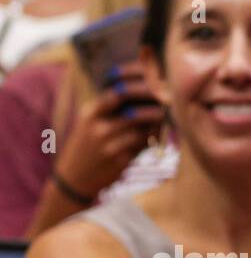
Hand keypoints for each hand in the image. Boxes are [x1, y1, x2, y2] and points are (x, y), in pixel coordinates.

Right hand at [55, 60, 165, 200]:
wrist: (76, 176)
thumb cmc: (88, 143)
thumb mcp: (89, 121)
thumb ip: (109, 107)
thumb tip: (143, 89)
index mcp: (90, 113)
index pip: (117, 92)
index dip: (139, 85)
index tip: (154, 81)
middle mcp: (98, 128)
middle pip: (133, 110)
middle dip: (152, 104)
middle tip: (167, 99)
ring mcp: (109, 146)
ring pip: (142, 129)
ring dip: (156, 122)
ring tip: (163, 114)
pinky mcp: (120, 161)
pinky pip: (143, 146)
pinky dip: (153, 137)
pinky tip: (156, 132)